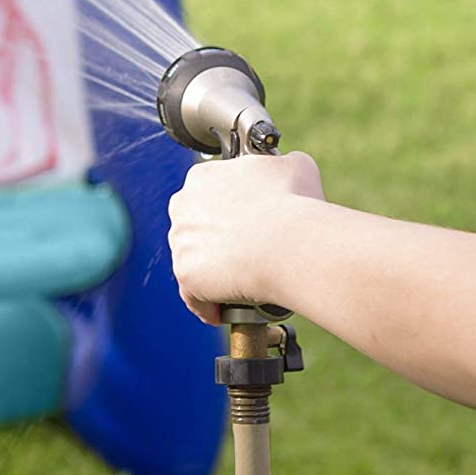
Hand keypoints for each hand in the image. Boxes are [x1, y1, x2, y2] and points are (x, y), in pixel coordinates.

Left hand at [167, 152, 324, 322]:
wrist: (289, 243)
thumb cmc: (294, 203)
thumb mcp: (295, 166)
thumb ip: (280, 164)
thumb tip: (285, 166)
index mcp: (202, 177)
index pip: (209, 196)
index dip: (230, 212)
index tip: (249, 224)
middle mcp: (183, 207)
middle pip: (197, 229)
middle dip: (219, 242)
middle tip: (248, 256)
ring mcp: (181, 241)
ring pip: (195, 262)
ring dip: (213, 275)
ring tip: (240, 287)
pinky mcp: (186, 274)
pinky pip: (194, 295)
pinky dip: (208, 305)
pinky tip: (225, 310)